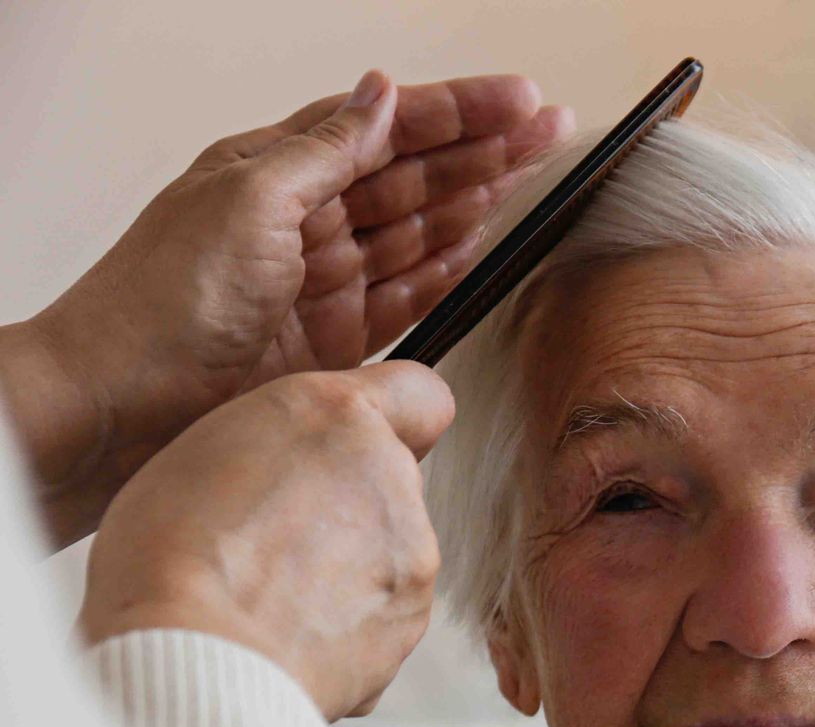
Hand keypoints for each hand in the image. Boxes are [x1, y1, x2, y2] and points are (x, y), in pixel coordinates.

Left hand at [3, 69, 570, 546]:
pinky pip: (403, 298)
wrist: (125, 403)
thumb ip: (324, 150)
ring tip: (526, 177)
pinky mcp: (333, 344)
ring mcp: (320, 284)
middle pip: (411, 176)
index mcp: (275, 169)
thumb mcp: (247, 198)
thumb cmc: (162, 299)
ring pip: (415, 233)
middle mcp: (302, 221)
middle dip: (482, 150)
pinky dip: (441, 272)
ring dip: (472, 203)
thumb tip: (379, 93)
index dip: (456, 111)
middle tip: (547, 133)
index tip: (520, 100)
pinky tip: (475, 246)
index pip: (384, 126)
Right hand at [80, 362, 453, 719]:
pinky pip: (382, 616)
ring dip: (347, 570)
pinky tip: (289, 636)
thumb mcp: (202, 450)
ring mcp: (412, 554)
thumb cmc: (172, 557)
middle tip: (275, 541)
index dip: (390, 421)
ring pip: (389, 553)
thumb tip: (294, 474)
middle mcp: (392, 478)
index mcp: (338, 417)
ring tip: (273, 599)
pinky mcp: (411, 621)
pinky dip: (348, 626)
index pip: (417, 393)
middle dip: (348, 508)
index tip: (357, 447)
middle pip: (390, 483)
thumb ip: (276, 447)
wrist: (199, 659)